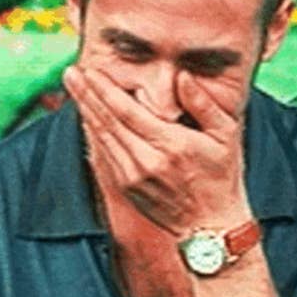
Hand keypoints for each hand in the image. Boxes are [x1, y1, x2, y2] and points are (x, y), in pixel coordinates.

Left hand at [63, 65, 252, 237]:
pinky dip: (93, 132)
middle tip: (70, 73)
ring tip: (73, 87)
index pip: (128, 111)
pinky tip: (86, 115)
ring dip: (85, 111)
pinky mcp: (126, 187)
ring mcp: (133, 177)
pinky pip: (104, 153)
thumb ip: (203, 104)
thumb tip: (181, 76)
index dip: (106, 90)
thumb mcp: (226, 135)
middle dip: (86, 95)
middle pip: (107, 122)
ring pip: (101, 138)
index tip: (91, 70)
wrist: (211, 226)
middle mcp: (146, 161)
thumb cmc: (222, 176)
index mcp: (171, 145)